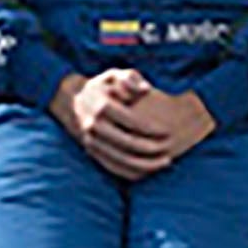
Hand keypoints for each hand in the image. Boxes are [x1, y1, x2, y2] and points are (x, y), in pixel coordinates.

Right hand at [49, 70, 213, 181]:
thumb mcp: (115, 75)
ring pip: (121, 160)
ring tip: (166, 162)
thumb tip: (145, 90)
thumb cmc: (104, 86)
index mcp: (102, 106)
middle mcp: (94, 126)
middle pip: (127, 143)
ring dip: (146, 165)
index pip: (131, 121)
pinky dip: (134, 172)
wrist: (76, 100)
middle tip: (171, 151)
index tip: (168, 131)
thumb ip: (131, 79)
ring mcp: (91, 142)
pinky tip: (152, 170)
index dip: (152, 128)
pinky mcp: (92, 153)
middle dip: (152, 149)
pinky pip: (114, 168)